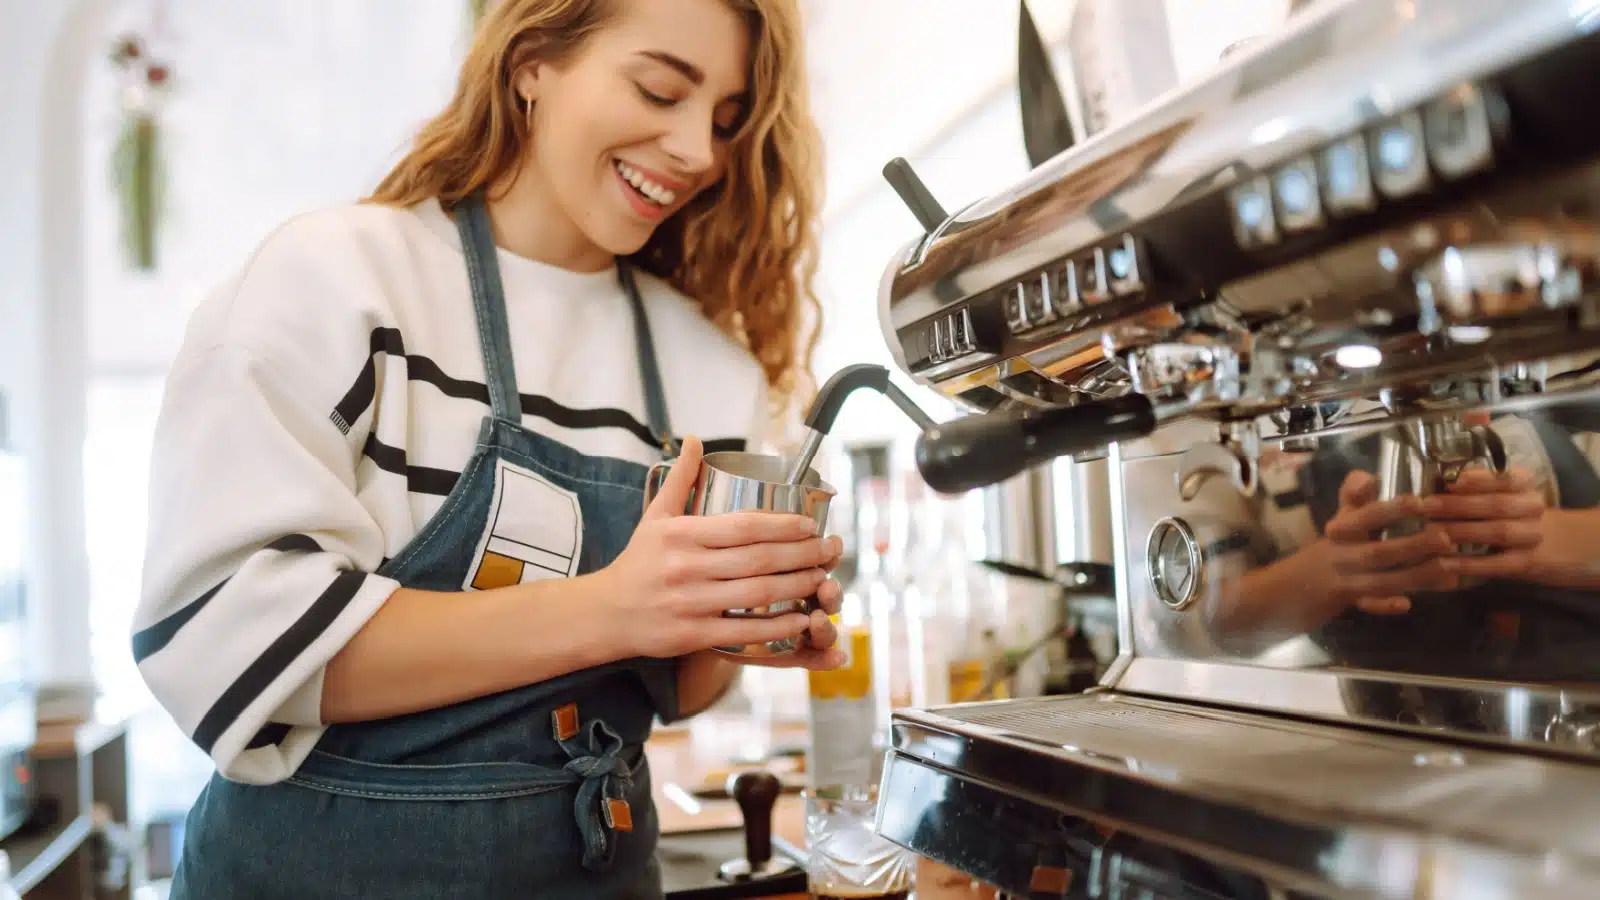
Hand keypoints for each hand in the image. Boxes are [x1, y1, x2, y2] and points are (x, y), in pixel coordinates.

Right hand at [597, 436, 842, 660]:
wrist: (605, 613)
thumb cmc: (637, 562)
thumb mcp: (654, 516)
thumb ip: (680, 479)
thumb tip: (695, 439)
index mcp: (681, 535)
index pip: (742, 526)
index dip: (782, 525)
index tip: (810, 525)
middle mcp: (687, 567)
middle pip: (758, 559)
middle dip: (801, 554)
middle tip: (830, 550)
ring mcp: (690, 603)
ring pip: (756, 593)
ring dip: (796, 586)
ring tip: (823, 579)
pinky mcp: (692, 634)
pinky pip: (743, 630)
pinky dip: (775, 626)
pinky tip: (800, 618)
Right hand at [1322, 470, 1458, 614]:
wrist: (1297, 585)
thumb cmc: (1335, 543)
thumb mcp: (1341, 516)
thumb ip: (1356, 495)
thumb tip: (1366, 477)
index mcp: (1341, 529)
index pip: (1365, 517)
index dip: (1391, 510)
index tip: (1419, 502)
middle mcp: (1342, 555)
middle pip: (1377, 552)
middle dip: (1412, 546)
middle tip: (1446, 537)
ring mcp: (1346, 581)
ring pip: (1381, 581)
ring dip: (1415, 576)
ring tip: (1448, 567)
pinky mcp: (1352, 602)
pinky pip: (1369, 606)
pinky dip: (1384, 605)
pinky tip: (1406, 603)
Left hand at [1422, 466, 1547, 580]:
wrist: (1553, 545)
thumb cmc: (1512, 515)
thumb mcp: (1502, 495)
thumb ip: (1475, 488)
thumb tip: (1434, 482)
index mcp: (1524, 486)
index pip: (1506, 478)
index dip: (1479, 479)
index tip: (1451, 480)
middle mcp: (1531, 507)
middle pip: (1497, 505)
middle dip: (1458, 505)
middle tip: (1425, 506)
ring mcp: (1532, 536)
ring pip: (1499, 532)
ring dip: (1463, 531)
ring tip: (1431, 531)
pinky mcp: (1527, 563)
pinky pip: (1499, 564)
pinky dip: (1472, 563)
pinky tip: (1446, 563)